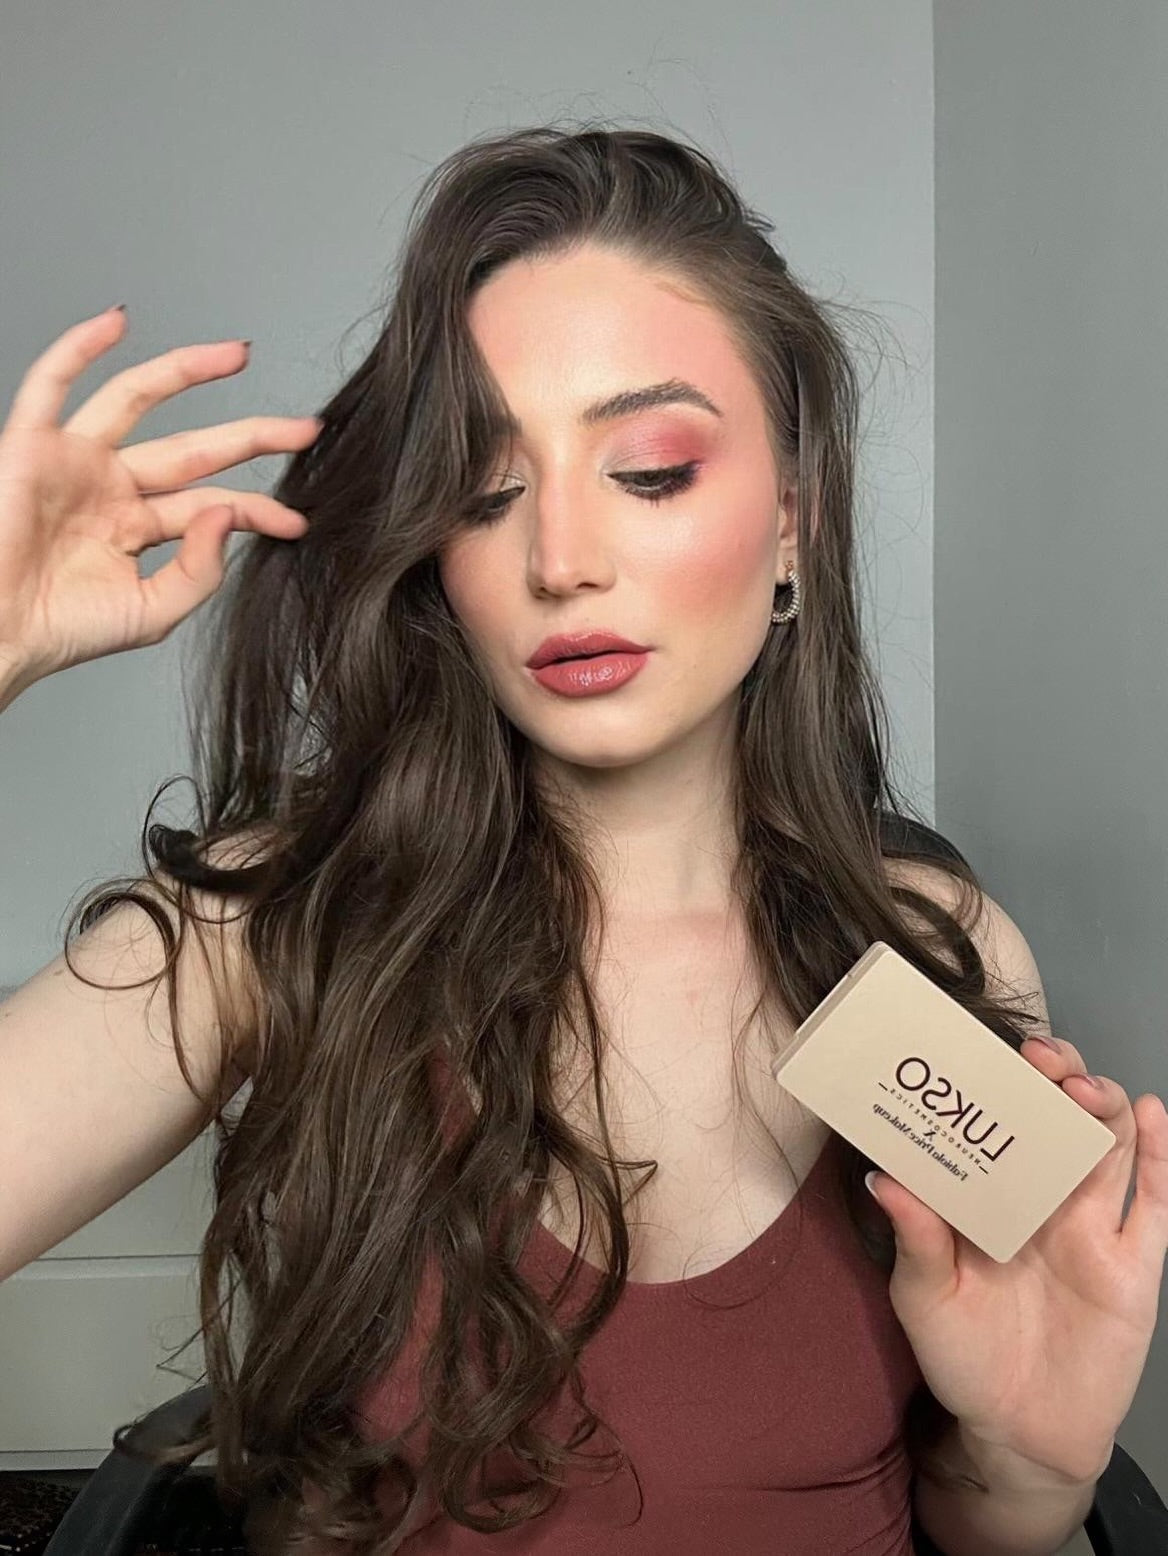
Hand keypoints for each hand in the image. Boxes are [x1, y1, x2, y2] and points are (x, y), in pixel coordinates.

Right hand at [0, 304, 321, 690]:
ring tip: (239, 354)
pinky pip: (52, 383)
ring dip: (187, 371)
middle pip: (193, 449)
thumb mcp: (151, 612)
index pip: (210, 506)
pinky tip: (117, 321)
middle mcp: (110, 488)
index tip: (297, 522)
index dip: (257, 510)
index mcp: (137, 529)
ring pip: (136, 400)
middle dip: (251, 436)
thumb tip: (225, 514)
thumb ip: (198, 570)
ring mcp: (75, 462)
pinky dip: (79, 347)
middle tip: (304, 429)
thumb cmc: (60, 630)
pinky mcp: (31, 446)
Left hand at [866, 1032, 1167, 1486]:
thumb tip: (882, 1177)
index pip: (999, 1123)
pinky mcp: (1135, 1264)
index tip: (981, 1051)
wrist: (1021, 1436)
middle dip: (1052, 1077)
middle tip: (1037, 1056)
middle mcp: (1045, 1199)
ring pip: (1108, 1145)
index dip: (996, 1083)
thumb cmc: (963, 1359)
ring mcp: (1094, 1227)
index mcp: (992, 1196)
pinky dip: (1161, 1153)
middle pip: (1059, 1118)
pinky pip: (1155, 1201)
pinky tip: (1151, 1111)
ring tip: (1080, 1083)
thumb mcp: (925, 1298)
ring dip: (1099, 1104)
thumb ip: (916, 1239)